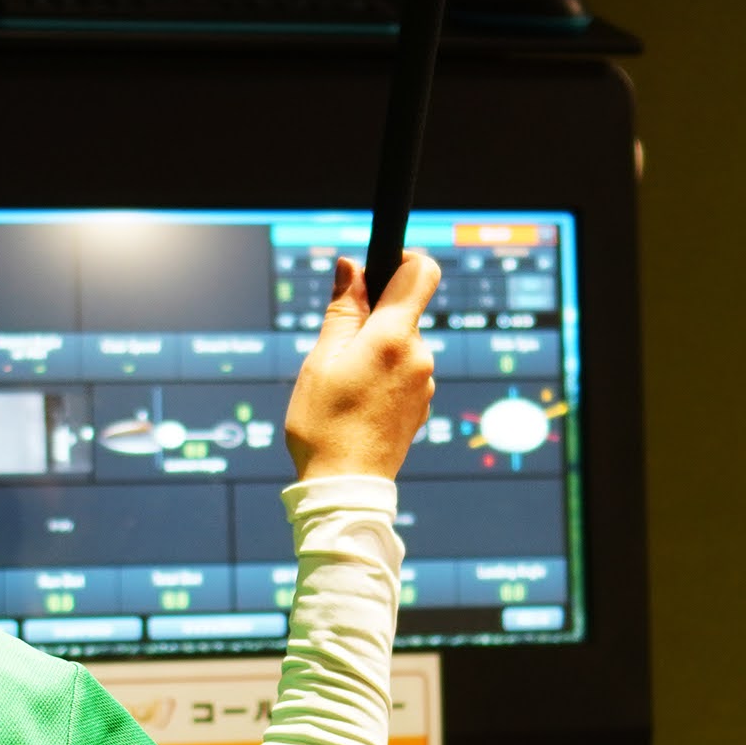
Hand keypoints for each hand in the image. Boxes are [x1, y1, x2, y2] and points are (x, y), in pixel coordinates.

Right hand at [284, 253, 441, 480]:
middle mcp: (419, 356)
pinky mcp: (422, 404)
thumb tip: (352, 268)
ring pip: (402, 345)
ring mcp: (425, 382)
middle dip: (373, 318)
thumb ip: (343, 310)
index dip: (400, 259)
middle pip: (404, 312)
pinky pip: (404, 372)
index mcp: (393, 338)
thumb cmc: (325, 424)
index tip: (375, 271)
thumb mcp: (321, 361)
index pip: (421, 272)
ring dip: (376, 351)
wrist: (346, 485)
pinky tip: (358, 402)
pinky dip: (383, 375)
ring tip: (344, 383)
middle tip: (337, 348)